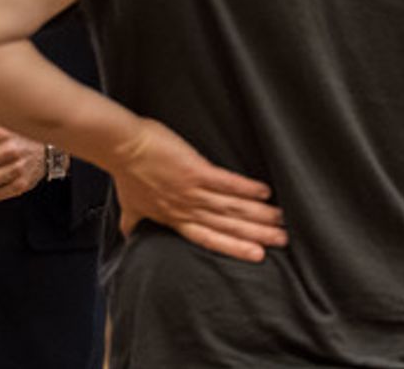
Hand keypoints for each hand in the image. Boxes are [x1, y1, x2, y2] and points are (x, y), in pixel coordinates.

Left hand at [110, 117, 285, 262]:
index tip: (256, 256)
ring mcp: (192, 190)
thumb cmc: (125, 172)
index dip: (233, 248)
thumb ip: (135, 223)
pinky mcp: (196, 170)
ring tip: (281, 220)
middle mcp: (186, 208)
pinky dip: (245, 188)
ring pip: (231, 208)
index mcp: (174, 218)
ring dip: (258, 215)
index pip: (208, 238)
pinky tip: (264, 192)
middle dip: (255, 235)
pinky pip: (225, 182)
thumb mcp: (130, 205)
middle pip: (226, 227)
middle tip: (282, 242)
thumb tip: (129, 236)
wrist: (121, 147)